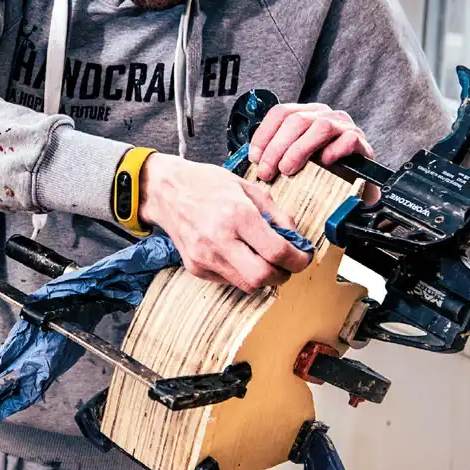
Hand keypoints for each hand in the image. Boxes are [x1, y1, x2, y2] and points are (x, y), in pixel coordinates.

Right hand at [138, 153, 311, 292]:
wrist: (165, 190)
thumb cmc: (207, 183)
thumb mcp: (248, 187)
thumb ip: (276, 213)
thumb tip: (295, 237)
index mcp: (237, 215)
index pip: (277, 251)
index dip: (298, 259)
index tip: (303, 257)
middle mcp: (220, 239)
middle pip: (262, 277)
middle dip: (283, 275)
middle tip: (288, 264)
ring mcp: (205, 257)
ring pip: (247, 285)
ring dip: (264, 277)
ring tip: (266, 260)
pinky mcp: (196, 268)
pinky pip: (229, 280)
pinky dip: (242, 273)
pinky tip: (241, 255)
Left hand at [248, 103, 379, 203]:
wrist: (354, 188)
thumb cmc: (321, 173)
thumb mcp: (296, 160)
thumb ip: (278, 156)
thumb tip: (253, 162)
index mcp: (307, 114)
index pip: (280, 112)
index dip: (264, 134)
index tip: (254, 158)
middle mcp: (325, 114)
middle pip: (296, 119)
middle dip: (276, 147)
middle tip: (267, 172)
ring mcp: (344, 126)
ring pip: (319, 126)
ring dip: (298, 149)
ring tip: (288, 170)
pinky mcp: (360, 141)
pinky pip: (347, 139)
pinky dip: (333, 151)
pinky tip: (323, 164)